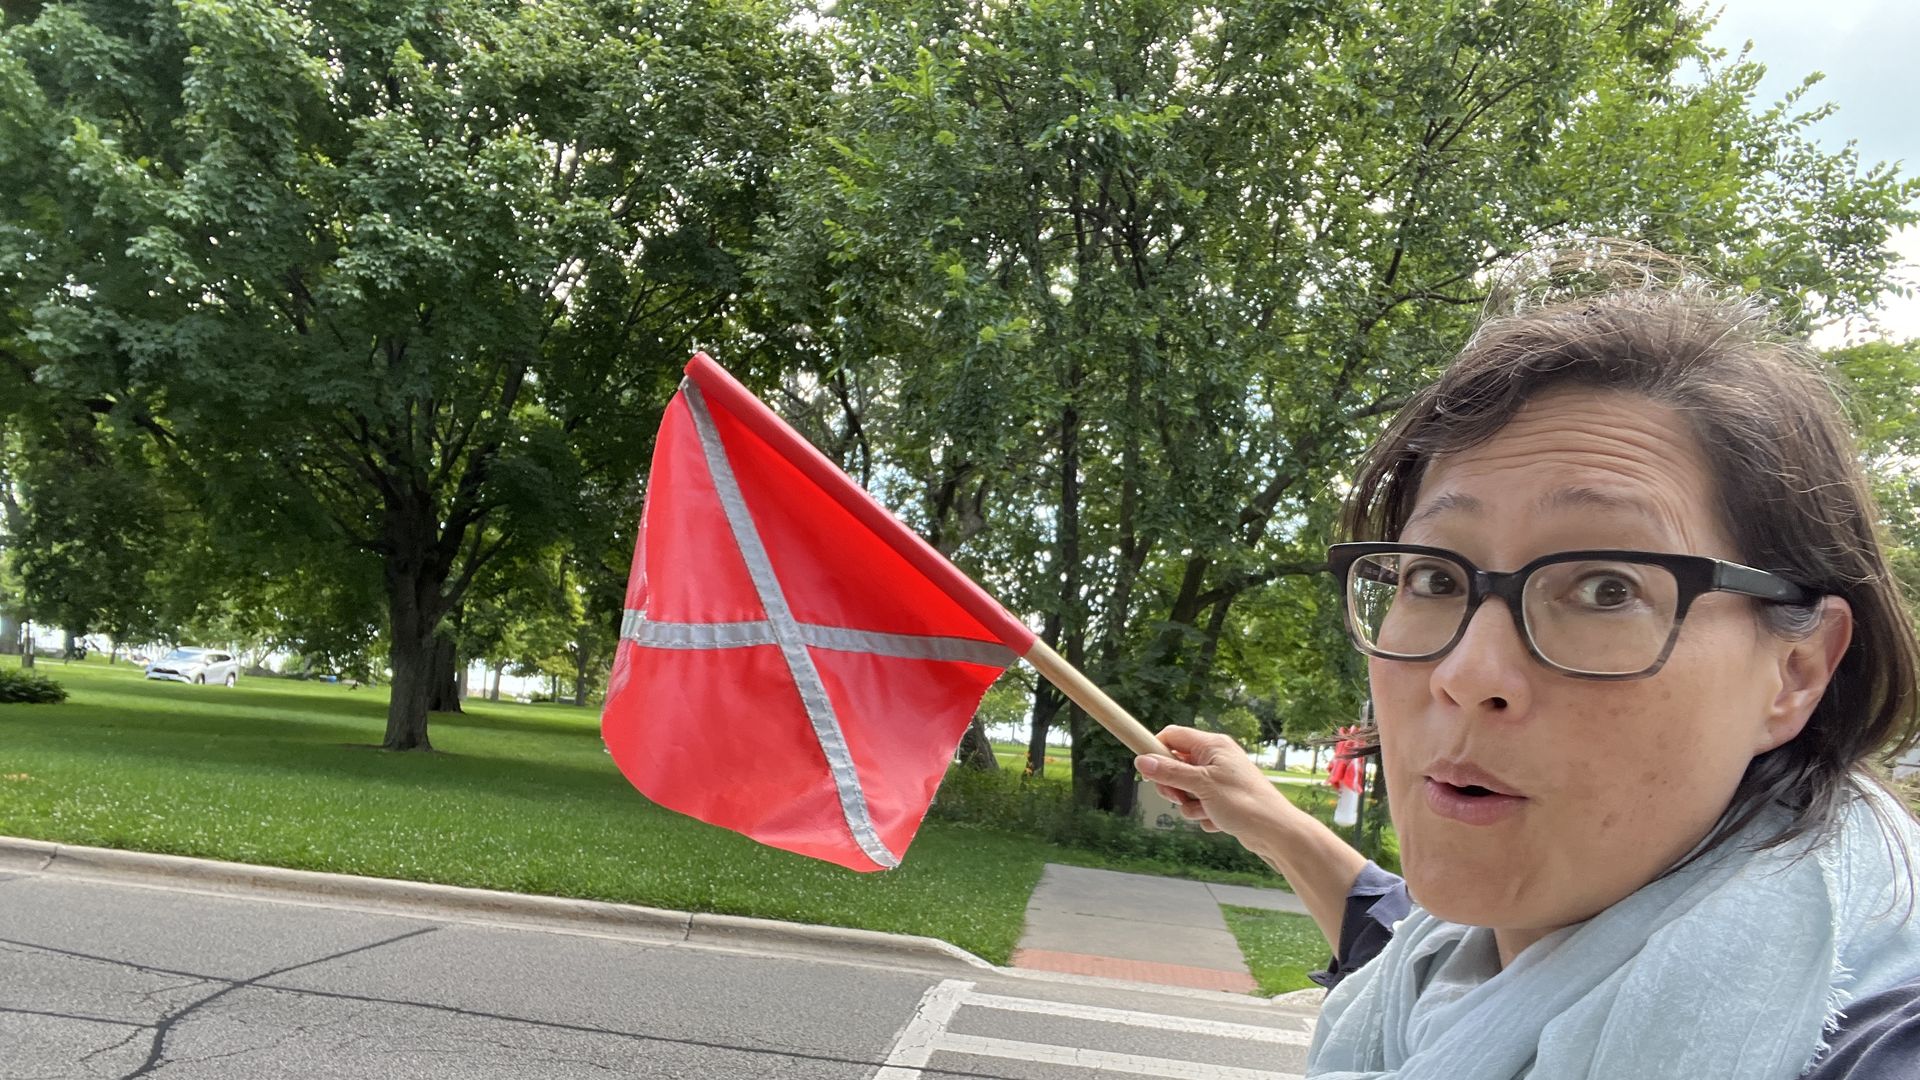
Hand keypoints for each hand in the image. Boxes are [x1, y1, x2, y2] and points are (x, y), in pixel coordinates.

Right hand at [1135, 726, 1298, 839]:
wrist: (1275, 832)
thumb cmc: (1244, 803)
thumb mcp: (1202, 786)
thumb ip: (1170, 772)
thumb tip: (1141, 761)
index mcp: (1212, 745)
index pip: (1172, 736)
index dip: (1156, 750)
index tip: (1147, 770)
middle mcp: (1215, 758)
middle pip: (1175, 765)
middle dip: (1173, 786)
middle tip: (1179, 797)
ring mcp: (1219, 779)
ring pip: (1186, 789)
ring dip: (1189, 805)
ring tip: (1206, 811)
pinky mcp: (1222, 798)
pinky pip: (1199, 804)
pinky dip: (1203, 814)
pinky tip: (1218, 820)